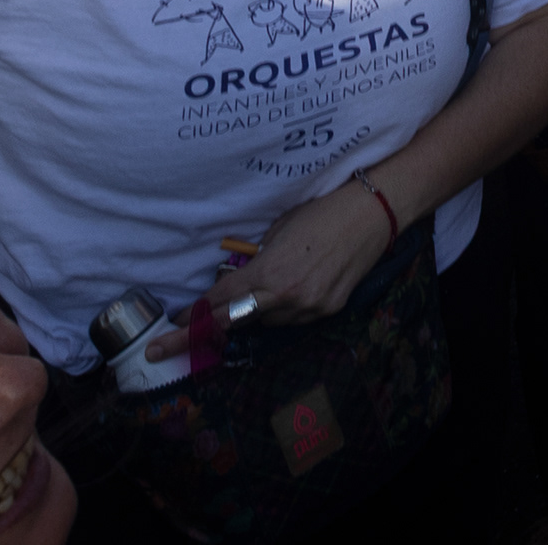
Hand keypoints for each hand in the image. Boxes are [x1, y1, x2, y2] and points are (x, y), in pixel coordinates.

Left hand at [199, 178, 395, 329]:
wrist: (372, 213)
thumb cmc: (322, 212)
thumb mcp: (278, 231)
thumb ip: (256, 260)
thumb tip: (238, 279)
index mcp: (269, 272)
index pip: (220, 302)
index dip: (194, 315)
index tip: (176, 323)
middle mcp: (286, 297)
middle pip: (236, 321)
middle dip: (209, 326)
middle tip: (180, 336)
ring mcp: (310, 307)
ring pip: (267, 322)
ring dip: (258, 311)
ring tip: (271, 287)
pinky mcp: (329, 310)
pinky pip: (295, 319)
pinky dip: (286, 309)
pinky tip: (296, 288)